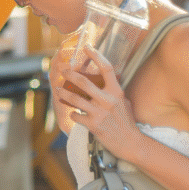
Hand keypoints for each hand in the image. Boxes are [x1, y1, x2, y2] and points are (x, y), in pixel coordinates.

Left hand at [55, 46, 141, 160]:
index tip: (87, 47)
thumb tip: (101, 80)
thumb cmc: (126, 121)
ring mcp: (99, 112)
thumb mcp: (123, 101)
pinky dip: (72, 114)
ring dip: (63, 93)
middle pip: (83, 82)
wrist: (130, 142)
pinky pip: (75, 115)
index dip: (96, 56)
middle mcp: (107, 100)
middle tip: (63, 70)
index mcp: (116, 91)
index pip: (107, 68)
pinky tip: (72, 113)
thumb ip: (112, 90)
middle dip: (69, 74)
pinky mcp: (93, 125)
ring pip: (75, 99)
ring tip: (57, 88)